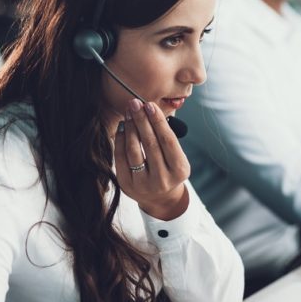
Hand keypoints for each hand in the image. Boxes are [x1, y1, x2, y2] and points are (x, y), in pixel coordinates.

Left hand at [115, 98, 190, 219]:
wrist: (160, 198)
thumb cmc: (170, 170)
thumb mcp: (176, 158)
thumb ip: (166, 139)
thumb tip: (150, 110)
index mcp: (179, 170)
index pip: (168, 141)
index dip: (158, 122)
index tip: (149, 105)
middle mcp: (163, 178)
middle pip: (150, 144)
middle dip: (142, 120)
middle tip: (135, 103)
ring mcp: (144, 184)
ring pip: (134, 150)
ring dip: (130, 128)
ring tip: (129, 113)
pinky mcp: (127, 185)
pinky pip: (121, 159)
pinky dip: (121, 141)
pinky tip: (123, 128)